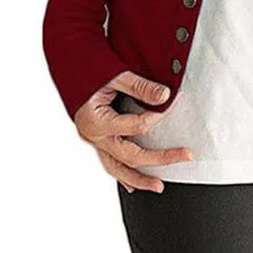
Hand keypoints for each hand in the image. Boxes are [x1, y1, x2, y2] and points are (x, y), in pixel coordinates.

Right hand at [74, 70, 194, 193]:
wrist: (69, 67)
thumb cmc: (88, 69)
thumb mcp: (116, 74)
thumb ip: (140, 87)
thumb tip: (165, 96)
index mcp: (96, 121)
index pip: (137, 127)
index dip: (158, 117)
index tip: (174, 103)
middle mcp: (93, 136)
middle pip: (130, 156)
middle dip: (160, 158)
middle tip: (184, 156)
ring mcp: (93, 141)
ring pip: (117, 168)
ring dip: (139, 178)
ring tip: (158, 186)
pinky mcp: (95, 140)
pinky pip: (110, 163)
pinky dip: (123, 175)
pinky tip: (133, 185)